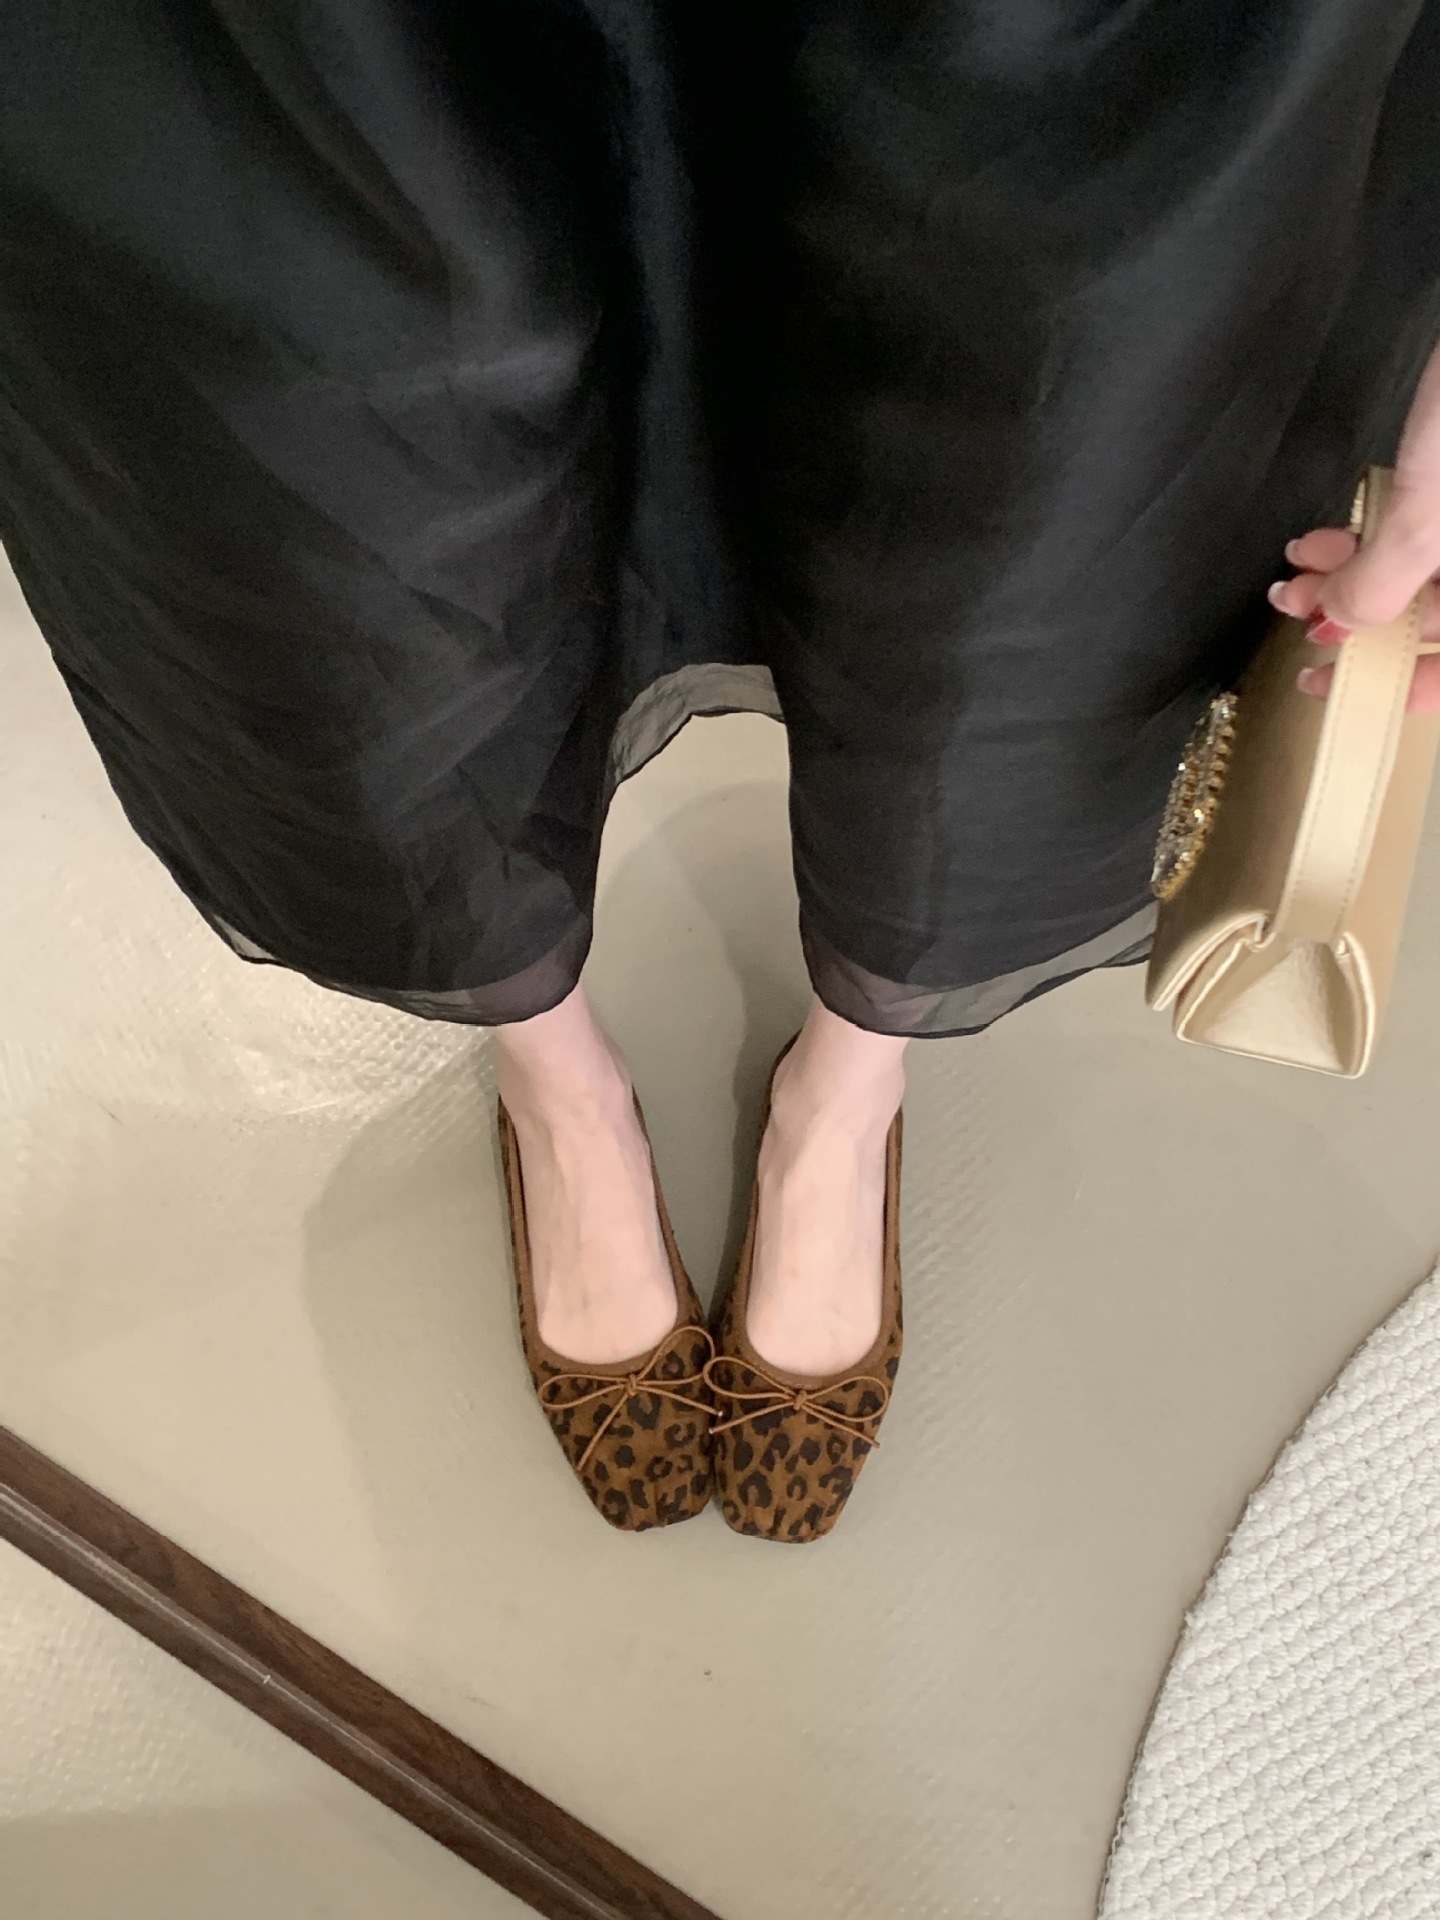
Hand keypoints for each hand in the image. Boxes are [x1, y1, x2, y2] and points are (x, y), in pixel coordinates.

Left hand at [1268, 334, 1439, 709]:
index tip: (1328, 688)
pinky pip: (1434, 526)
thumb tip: (1341, 625)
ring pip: (1431, 572)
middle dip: (1360, 617)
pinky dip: (1384, 535)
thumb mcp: (1432, 512)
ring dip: (1360, 574)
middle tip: (1295, 611)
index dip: (1392, 689)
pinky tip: (1332, 534)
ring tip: (1297, 570)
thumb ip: (1382, 583)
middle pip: (1438, 620)